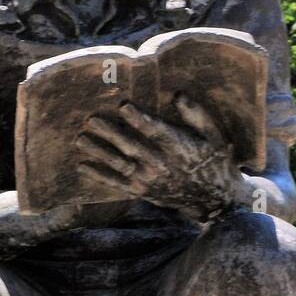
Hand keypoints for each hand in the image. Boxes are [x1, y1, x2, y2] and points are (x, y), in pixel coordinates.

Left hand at [76, 94, 246, 222]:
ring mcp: (150, 180)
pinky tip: (83, 166)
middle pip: (132, 147)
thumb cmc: (214, 161)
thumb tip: (178, 95)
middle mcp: (161, 165)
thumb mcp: (214, 135)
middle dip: (110, 133)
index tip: (123, 106)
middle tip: (91, 120)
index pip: (155, 131)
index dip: (138, 119)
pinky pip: (118, 184)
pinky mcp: (143, 192)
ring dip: (99, 152)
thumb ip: (196, 115)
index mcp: (179, 148)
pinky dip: (100, 175)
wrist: (213, 200)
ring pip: (120, 165)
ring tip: (81, 140)